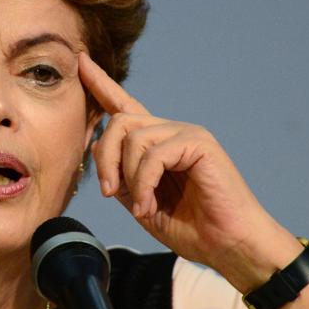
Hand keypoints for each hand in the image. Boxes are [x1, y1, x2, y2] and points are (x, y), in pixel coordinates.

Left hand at [79, 53, 295, 289]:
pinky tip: (148, 205)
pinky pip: (155, 154)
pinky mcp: (199, 143)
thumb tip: (95, 149)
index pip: (124, 105)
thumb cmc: (191, 227)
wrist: (228, 246)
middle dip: (105, 157)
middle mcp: (170, 131)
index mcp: (156, 143)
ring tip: (141, 207)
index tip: (81, 62)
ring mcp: (187, 134)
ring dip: (128, 176)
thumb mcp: (140, 202)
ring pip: (133, 137)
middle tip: (108, 192)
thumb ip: (120, 176)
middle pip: (119, 121)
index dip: (101, 84)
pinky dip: (144, 184)